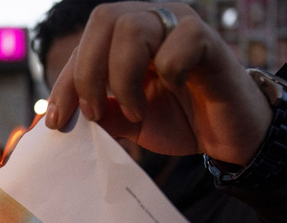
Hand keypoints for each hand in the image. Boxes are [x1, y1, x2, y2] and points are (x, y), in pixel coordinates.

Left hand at [46, 2, 271, 166]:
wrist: (230, 137)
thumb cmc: (183, 121)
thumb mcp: (131, 121)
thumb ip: (101, 113)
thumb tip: (60, 117)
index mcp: (129, 37)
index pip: (85, 45)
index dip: (66, 81)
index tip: (57, 120)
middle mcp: (153, 21)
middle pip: (103, 20)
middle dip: (87, 73)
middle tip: (94, 114)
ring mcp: (181, 26)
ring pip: (132, 26)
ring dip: (122, 77)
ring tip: (135, 112)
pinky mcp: (209, 41)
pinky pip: (180, 41)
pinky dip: (168, 71)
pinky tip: (175, 91)